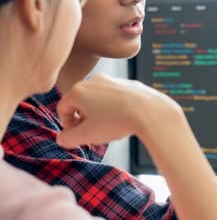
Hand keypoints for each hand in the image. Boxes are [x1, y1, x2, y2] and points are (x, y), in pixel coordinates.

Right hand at [56, 74, 183, 147]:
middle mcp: (94, 81)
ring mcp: (113, 80)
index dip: (68, 125)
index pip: (63, 108)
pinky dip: (117, 108)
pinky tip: (125, 120)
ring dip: (101, 114)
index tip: (78, 135)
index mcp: (79, 90)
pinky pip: (117, 98)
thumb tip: (63, 138)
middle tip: (95, 133)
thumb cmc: (117, 121)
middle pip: (81, 102)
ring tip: (111, 127)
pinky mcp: (130, 84)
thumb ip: (67, 139)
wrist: (151, 112)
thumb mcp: (86, 135)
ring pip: (100, 100)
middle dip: (85, 119)